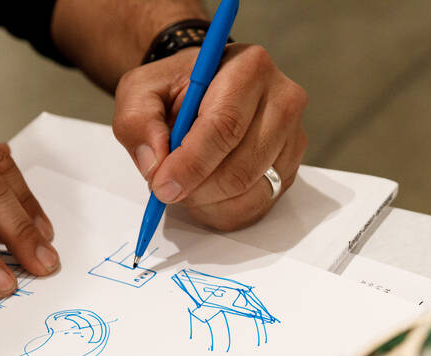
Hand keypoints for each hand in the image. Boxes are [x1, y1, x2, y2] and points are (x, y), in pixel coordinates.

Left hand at [113, 44, 307, 231]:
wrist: (204, 94)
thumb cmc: (176, 92)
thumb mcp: (141, 91)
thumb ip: (138, 121)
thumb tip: (156, 165)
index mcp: (249, 68)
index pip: (225, 126)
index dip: (191, 164)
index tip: (163, 187)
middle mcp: (282, 102)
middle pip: (241, 169)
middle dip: (198, 190)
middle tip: (168, 191)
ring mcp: (292, 140)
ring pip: (251, 193)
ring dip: (209, 204)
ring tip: (186, 189)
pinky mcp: (290, 170)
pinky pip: (257, 208)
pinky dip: (223, 213)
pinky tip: (205, 198)